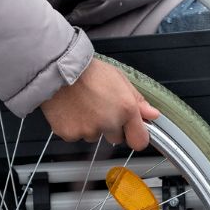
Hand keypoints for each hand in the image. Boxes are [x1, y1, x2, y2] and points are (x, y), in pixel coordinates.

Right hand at [40, 59, 159, 151]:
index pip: (139, 141)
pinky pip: (75, 135)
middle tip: (99, 106)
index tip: (132, 131)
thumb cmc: (87, 71)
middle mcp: (109, 123)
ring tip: (82, 104)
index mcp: (125, 109)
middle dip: (110, 126)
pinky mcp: (69, 134)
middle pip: (116, 138)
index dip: (136, 136)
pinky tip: (71, 109)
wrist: (57, 69)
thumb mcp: (119, 79)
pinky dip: (73, 126)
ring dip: (91, 125)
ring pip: (94, 136)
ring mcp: (88, 131)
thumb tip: (152, 114)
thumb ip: (137, 100)